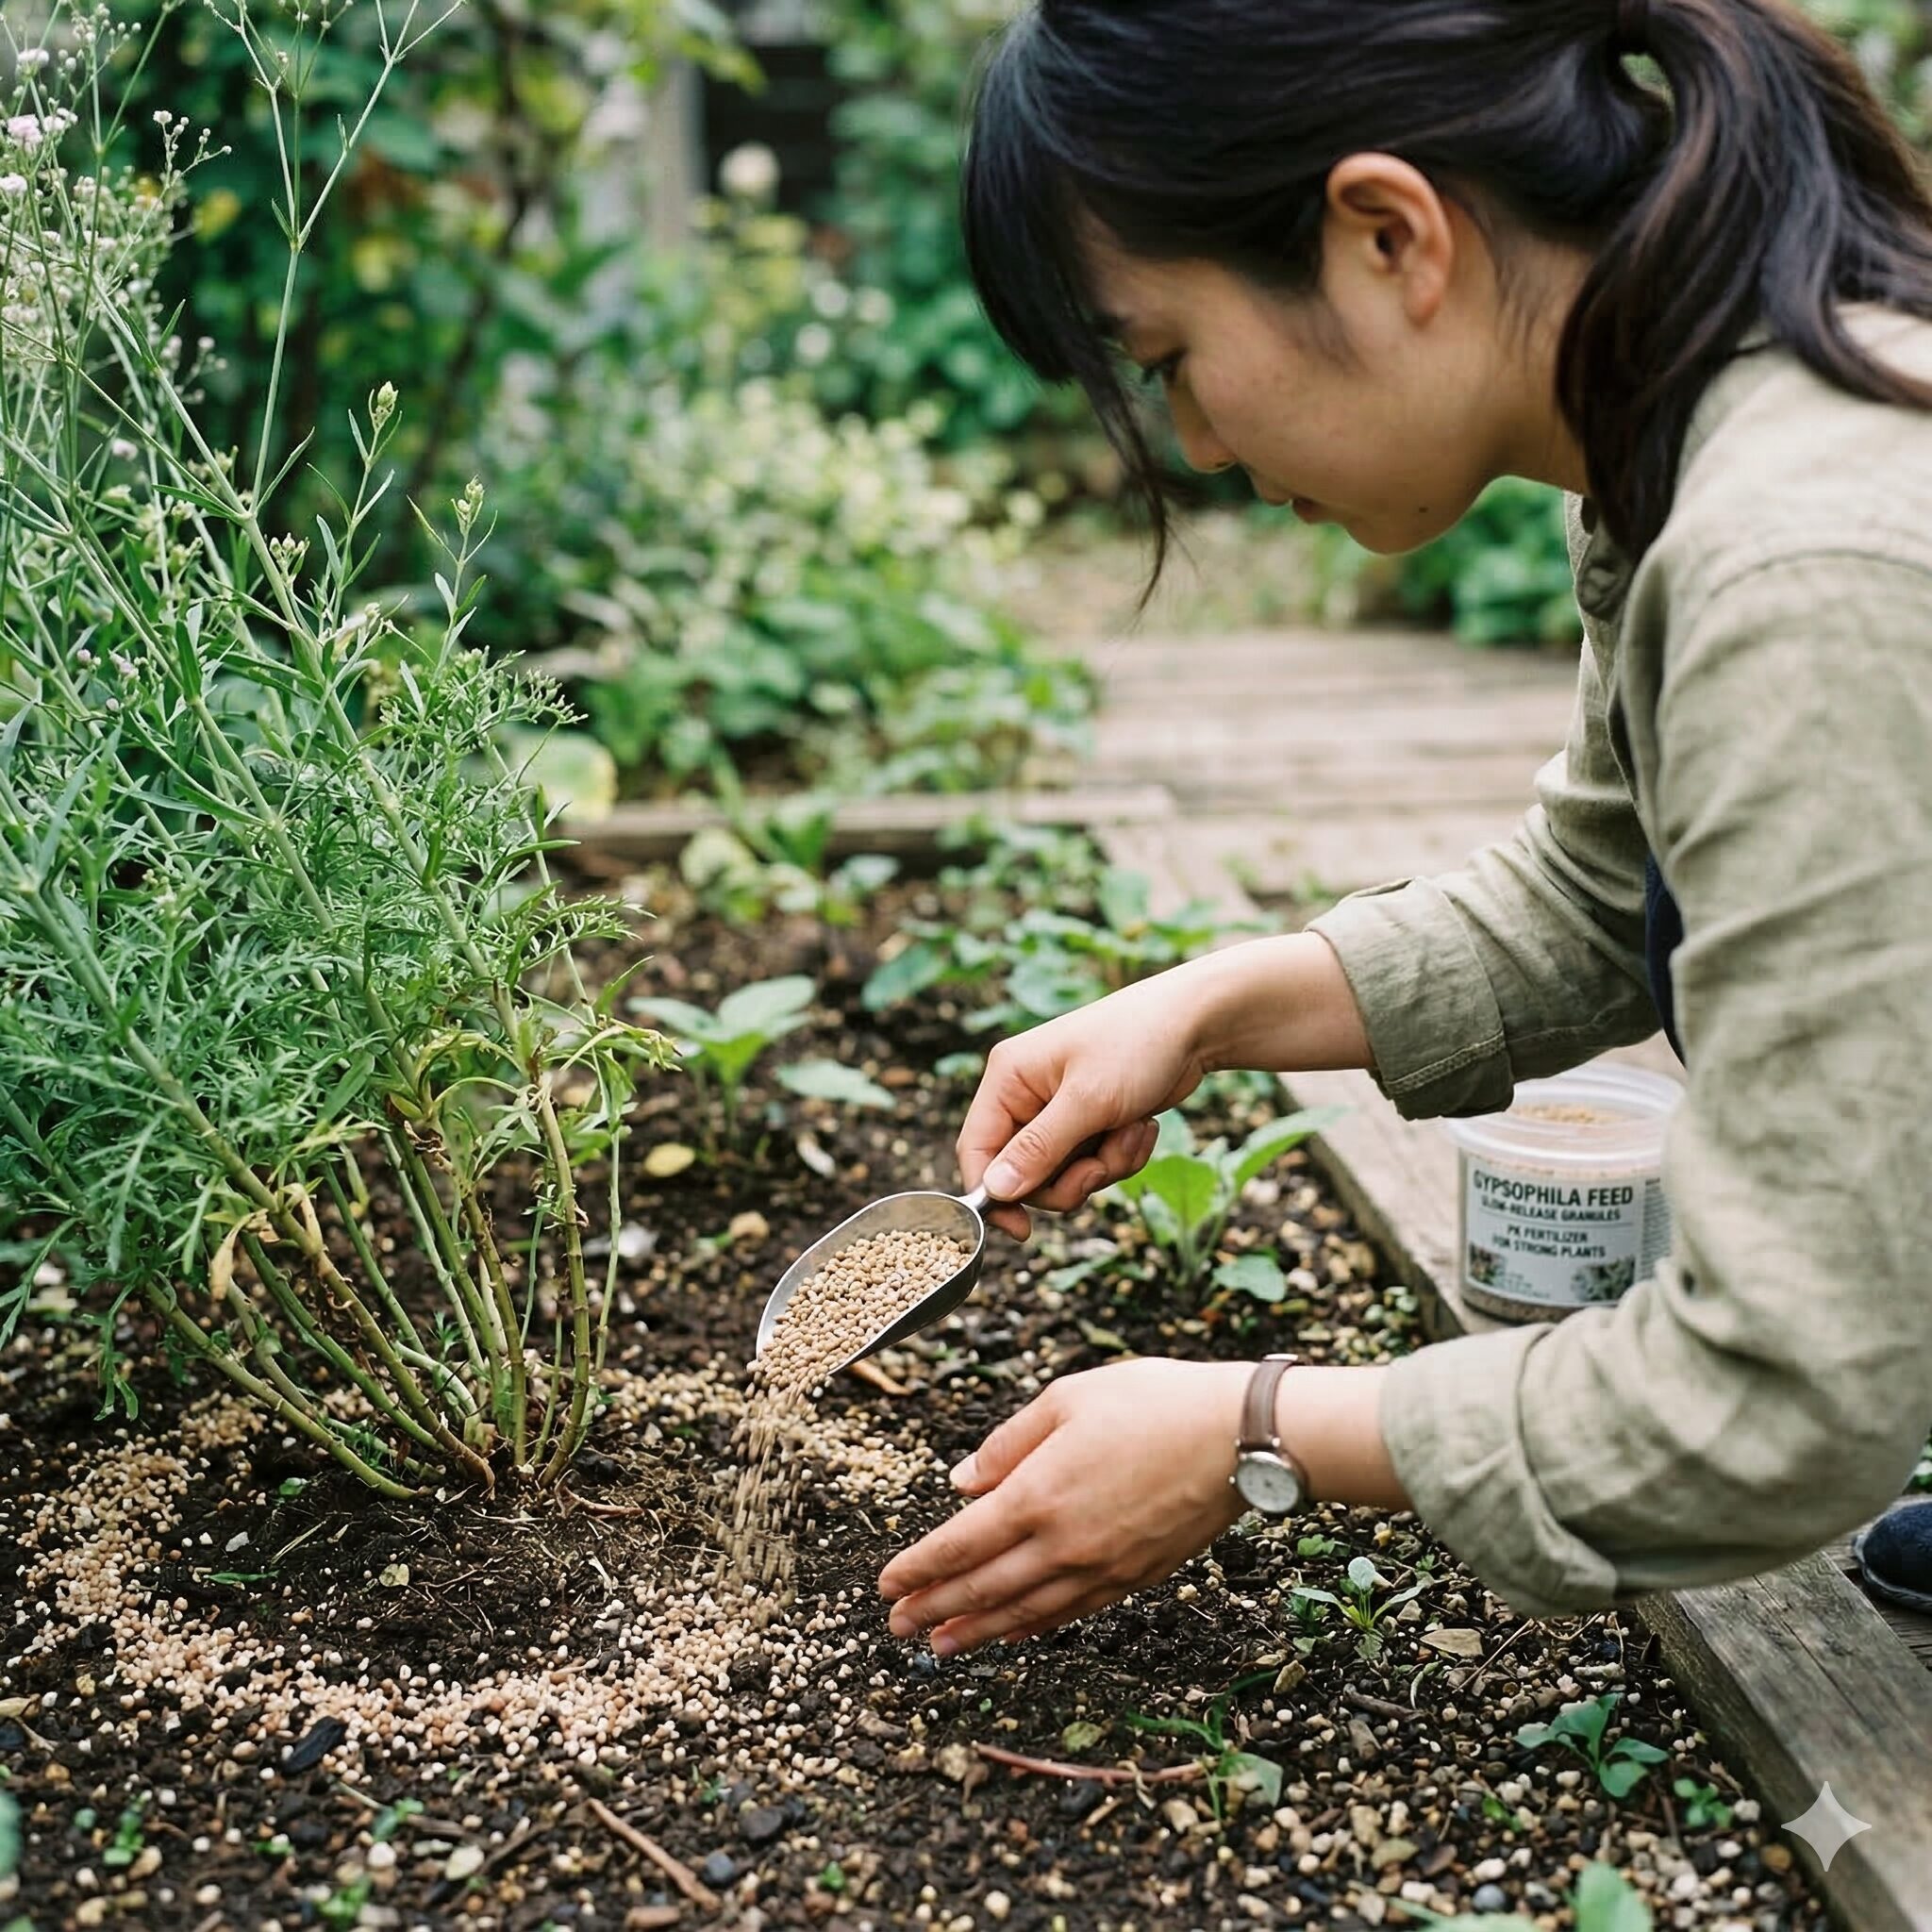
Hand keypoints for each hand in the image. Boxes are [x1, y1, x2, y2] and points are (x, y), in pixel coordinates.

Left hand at [877, 1358, 1250, 1654]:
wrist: (1239, 1438)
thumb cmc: (1155, 1403)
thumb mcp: (1067, 1397)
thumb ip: (1007, 1444)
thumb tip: (962, 1484)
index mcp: (1037, 1493)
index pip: (960, 1543)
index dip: (918, 1567)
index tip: (886, 1584)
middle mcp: (1064, 1542)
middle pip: (983, 1587)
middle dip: (934, 1610)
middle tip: (897, 1628)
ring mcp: (1101, 1567)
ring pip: (1024, 1612)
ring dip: (976, 1631)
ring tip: (939, 1646)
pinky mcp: (1135, 1578)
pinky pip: (1071, 1613)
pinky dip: (1033, 1626)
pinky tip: (1012, 1632)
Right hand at [959, 972, 1213, 1240]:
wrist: (1195, 1023)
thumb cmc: (1136, 1044)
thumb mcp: (1087, 1101)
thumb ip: (1038, 1149)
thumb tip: (995, 1191)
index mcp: (1008, 1078)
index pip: (976, 1149)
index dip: (994, 1195)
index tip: (1022, 1229)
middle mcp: (1025, 1095)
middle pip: (1022, 1174)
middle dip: (1069, 1179)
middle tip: (1100, 1166)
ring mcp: (1058, 1110)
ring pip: (1062, 1175)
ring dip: (1103, 1166)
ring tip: (1131, 1132)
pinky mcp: (1089, 1122)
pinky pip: (1091, 1165)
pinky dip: (1120, 1156)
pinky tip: (1142, 1127)